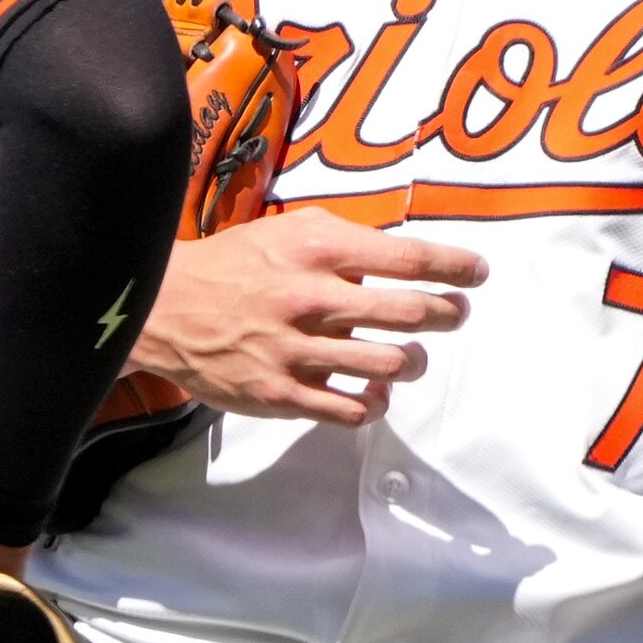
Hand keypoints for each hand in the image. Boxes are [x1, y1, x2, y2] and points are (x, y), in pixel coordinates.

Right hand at [128, 210, 485, 424]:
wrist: (165, 307)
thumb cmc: (235, 265)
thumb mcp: (288, 231)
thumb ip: (344, 242)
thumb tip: (400, 258)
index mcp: (316, 251)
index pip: (407, 257)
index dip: (453, 266)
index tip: (477, 273)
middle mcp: (312, 300)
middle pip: (410, 312)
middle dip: (447, 313)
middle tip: (455, 313)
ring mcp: (297, 351)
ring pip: (389, 365)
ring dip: (414, 361)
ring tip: (413, 356)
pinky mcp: (281, 395)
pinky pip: (349, 411)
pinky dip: (373, 405)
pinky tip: (374, 395)